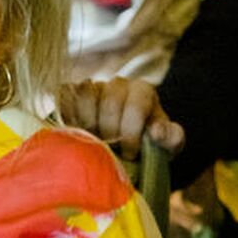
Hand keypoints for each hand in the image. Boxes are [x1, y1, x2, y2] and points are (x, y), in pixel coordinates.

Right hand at [58, 77, 184, 159]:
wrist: (119, 147)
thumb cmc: (146, 146)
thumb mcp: (166, 145)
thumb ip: (172, 138)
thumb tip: (157, 132)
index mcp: (143, 91)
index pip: (136, 104)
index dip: (131, 131)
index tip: (130, 153)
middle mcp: (118, 84)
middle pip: (110, 101)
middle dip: (110, 132)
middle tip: (110, 151)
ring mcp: (94, 86)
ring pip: (86, 96)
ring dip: (87, 125)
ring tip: (93, 144)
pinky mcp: (70, 93)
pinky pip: (65, 97)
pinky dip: (68, 117)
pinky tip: (76, 135)